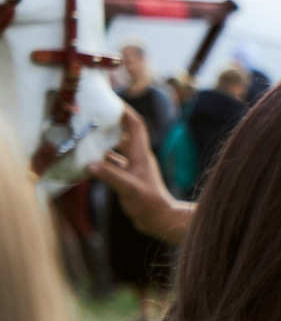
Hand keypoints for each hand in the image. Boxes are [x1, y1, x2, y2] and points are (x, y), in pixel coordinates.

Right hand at [88, 103, 192, 241]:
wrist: (159, 221)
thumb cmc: (149, 204)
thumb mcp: (129, 188)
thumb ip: (111, 176)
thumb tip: (89, 163)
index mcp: (141, 154)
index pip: (135, 125)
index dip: (125, 111)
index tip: (110, 99)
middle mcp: (136, 157)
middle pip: (122, 133)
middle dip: (107, 123)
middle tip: (88, 115)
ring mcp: (131, 167)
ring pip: (114, 149)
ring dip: (100, 143)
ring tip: (81, 135)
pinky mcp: (126, 178)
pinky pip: (110, 164)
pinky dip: (99, 161)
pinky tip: (84, 160)